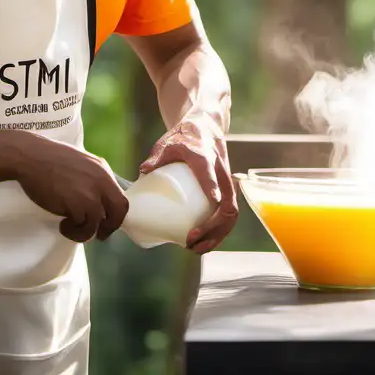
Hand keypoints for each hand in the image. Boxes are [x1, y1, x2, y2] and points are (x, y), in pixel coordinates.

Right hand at [10, 133, 128, 241]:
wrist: (32, 157)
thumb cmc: (51, 159)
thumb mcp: (81, 164)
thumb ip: (93, 179)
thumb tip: (97, 199)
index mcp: (104, 171)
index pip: (121, 198)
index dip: (115, 214)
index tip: (106, 223)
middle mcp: (102, 182)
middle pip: (118, 212)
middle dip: (110, 228)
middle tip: (99, 236)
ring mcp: (90, 194)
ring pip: (97, 224)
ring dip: (84, 232)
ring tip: (69, 228)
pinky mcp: (76, 205)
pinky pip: (81, 226)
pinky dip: (72, 230)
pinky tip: (62, 224)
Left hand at [139, 110, 236, 252]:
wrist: (206, 126)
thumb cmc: (184, 135)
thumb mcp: (168, 142)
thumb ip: (157, 156)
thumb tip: (142, 171)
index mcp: (206, 157)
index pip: (211, 173)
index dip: (212, 186)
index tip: (212, 201)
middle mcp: (221, 172)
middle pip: (228, 204)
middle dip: (212, 227)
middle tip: (190, 240)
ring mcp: (226, 183)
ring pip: (231, 214)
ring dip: (217, 235)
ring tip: (196, 249)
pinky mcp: (226, 191)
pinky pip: (227, 215)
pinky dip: (218, 232)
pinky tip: (203, 243)